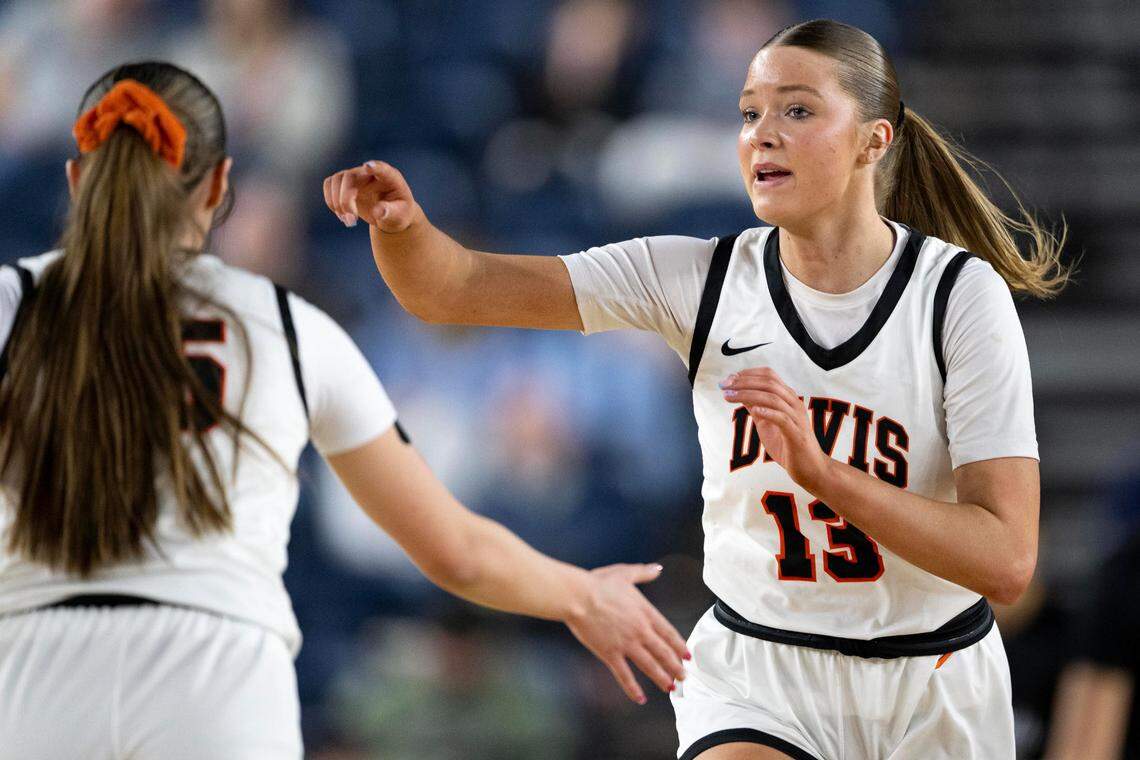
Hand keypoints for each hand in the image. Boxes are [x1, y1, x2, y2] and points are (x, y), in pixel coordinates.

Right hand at [322, 161, 419, 231]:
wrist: (390, 214)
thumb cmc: (398, 213)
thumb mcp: (399, 216)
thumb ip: (390, 212)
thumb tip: (378, 211)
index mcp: (390, 177)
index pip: (382, 168)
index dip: (375, 167)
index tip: (367, 166)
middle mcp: (371, 172)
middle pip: (350, 176)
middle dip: (345, 200)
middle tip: (352, 221)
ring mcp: (356, 176)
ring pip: (337, 180)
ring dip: (336, 202)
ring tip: (348, 221)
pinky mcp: (345, 183)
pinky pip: (329, 184)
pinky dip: (331, 201)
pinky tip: (342, 215)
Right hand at [564, 563, 689, 704]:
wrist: (579, 596)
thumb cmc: (598, 583)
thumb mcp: (625, 573)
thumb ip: (643, 573)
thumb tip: (657, 569)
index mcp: (645, 612)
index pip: (668, 632)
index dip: (679, 645)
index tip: (686, 655)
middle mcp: (640, 631)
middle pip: (663, 652)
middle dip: (675, 666)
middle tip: (683, 676)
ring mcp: (626, 644)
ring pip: (649, 666)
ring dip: (661, 678)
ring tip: (670, 687)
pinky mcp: (610, 654)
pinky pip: (624, 675)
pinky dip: (633, 688)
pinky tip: (640, 698)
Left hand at [720, 367, 831, 492]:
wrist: (810, 469)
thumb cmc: (787, 445)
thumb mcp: (766, 424)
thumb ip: (756, 408)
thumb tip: (738, 393)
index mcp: (787, 399)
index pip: (769, 375)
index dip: (747, 374)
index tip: (728, 380)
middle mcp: (794, 404)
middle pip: (769, 383)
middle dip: (743, 382)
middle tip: (724, 386)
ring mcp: (797, 418)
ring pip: (773, 398)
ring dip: (748, 394)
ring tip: (729, 397)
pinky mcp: (797, 434)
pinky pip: (782, 418)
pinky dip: (768, 412)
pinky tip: (754, 410)